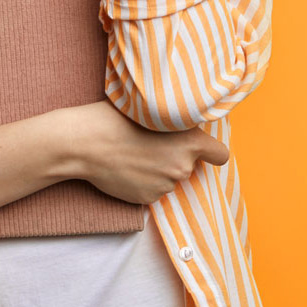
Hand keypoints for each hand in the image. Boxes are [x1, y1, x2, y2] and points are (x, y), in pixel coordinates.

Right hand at [57, 99, 229, 204]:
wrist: (86, 143)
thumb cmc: (115, 117)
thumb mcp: (150, 107)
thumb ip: (173, 118)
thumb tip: (181, 115)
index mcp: (189, 142)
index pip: (220, 155)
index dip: (210, 151)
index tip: (200, 147)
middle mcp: (182, 167)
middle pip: (188, 164)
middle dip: (175, 156)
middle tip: (150, 141)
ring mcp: (165, 186)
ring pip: (169, 177)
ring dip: (158, 169)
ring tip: (133, 152)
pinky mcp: (148, 199)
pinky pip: (153, 189)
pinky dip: (143, 181)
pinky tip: (126, 167)